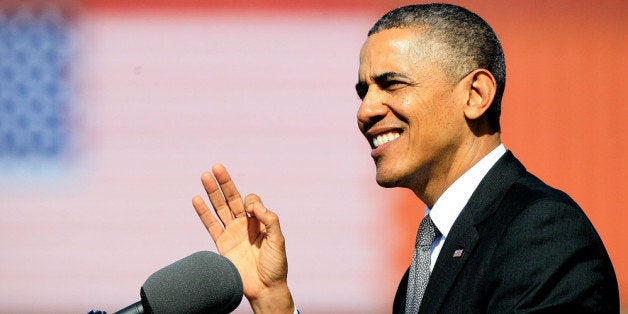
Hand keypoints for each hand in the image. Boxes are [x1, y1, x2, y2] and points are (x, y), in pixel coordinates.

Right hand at [192, 164, 293, 312]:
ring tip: (204, 176)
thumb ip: (270, 220)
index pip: (251, 201)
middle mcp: (245, 224)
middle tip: (216, 167)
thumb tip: (253, 205)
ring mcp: (232, 233)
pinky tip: (197, 199)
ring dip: (212, 192)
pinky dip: (203, 213)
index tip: (253, 212)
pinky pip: (211, 225)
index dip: (251, 201)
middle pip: (232, 199)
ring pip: (220, 208)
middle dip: (225, 183)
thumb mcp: (278, 240)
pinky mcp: (222, 244)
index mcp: (260, 221)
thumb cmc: (275, 265)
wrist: (264, 288)